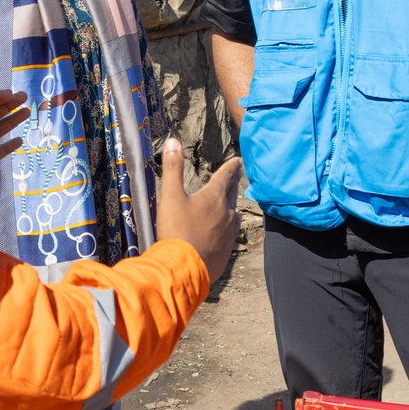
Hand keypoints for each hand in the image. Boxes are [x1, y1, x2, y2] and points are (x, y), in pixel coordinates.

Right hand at [156, 139, 241, 282]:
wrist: (183, 268)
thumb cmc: (176, 229)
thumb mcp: (170, 195)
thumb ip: (173, 168)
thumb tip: (173, 141)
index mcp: (214, 198)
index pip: (225, 177)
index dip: (231, 167)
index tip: (238, 161)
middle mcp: (227, 214)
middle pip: (232, 195)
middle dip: (233, 184)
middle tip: (237, 177)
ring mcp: (228, 235)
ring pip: (234, 216)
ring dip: (232, 207)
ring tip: (232, 205)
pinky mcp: (226, 252)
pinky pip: (230, 236)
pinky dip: (227, 229)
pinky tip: (224, 234)